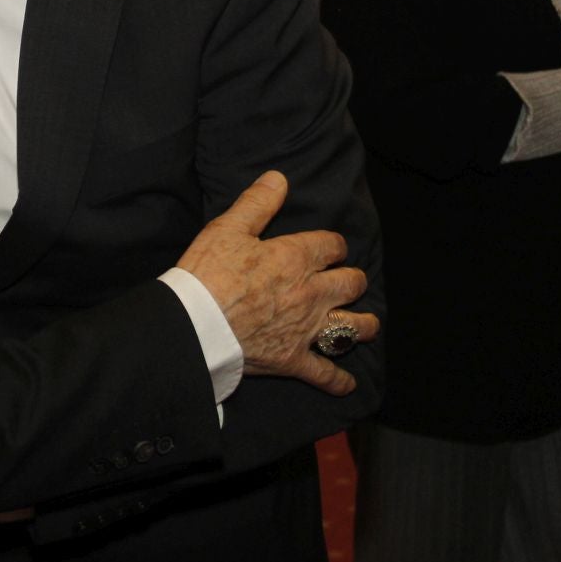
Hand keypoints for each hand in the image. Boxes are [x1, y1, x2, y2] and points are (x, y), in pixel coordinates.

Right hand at [174, 171, 376, 395]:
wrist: (195, 324)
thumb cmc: (208, 273)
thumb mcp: (228, 228)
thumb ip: (257, 202)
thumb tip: (279, 178)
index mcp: (296, 258)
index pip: (332, 245)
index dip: (332, 245)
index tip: (328, 248)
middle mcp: (311, 293)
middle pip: (351, 284)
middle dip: (352, 281)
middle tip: (347, 283)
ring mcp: (306, 329)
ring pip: (352, 328)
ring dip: (362, 326)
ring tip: (365, 325)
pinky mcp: (294, 359)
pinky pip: (325, 374)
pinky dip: (338, 380)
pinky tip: (346, 383)